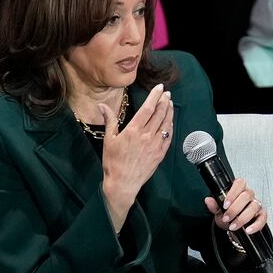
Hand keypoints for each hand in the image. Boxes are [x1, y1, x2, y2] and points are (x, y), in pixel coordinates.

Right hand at [99, 85, 173, 226]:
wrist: (123, 183)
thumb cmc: (113, 162)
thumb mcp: (108, 140)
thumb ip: (109, 121)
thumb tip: (102, 106)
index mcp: (133, 130)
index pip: (148, 108)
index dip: (155, 96)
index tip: (160, 88)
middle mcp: (147, 136)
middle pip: (159, 114)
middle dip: (164, 101)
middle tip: (166, 93)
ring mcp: (155, 145)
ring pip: (166, 124)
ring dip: (169, 112)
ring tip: (170, 103)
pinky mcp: (160, 154)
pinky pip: (168, 137)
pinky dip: (170, 127)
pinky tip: (170, 122)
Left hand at [205, 177, 267, 234]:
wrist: (233, 228)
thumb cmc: (228, 216)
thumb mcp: (219, 211)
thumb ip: (214, 205)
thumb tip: (208, 200)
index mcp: (239, 190)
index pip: (239, 183)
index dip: (232, 193)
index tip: (225, 205)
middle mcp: (249, 196)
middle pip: (246, 196)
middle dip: (235, 209)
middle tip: (227, 218)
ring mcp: (257, 205)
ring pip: (254, 207)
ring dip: (242, 218)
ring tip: (233, 226)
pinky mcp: (262, 216)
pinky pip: (262, 219)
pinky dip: (255, 225)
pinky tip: (247, 230)